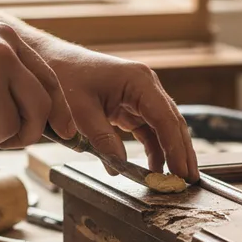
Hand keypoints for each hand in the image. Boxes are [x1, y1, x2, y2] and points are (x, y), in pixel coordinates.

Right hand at [0, 22, 75, 147]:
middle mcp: (4, 56)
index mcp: (7, 40)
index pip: (49, 80)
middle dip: (31, 132)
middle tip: (13, 141)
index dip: (59, 110)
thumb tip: (39, 110)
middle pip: (40, 108)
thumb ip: (6, 72)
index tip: (66, 131)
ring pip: (12, 128)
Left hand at [41, 41, 198, 181]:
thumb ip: (102, 139)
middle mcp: (146, 86)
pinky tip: (155, 168)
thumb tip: (119, 168)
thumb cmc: (65, 76)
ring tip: (176, 179)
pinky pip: (149, 130)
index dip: (175, 148)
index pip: (165, 119)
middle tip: (189, 180)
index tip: (181, 171)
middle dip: (182, 153)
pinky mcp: (132, 106)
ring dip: (171, 153)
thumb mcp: (80, 110)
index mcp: (139, 81)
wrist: (52, 61)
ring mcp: (141, 96)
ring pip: (164, 128)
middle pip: (172, 123)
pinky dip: (154, 148)